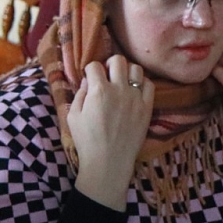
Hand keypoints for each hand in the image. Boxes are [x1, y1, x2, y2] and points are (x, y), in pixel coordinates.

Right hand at [67, 54, 152, 209]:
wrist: (108, 162)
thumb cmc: (86, 141)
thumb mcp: (73, 116)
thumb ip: (80, 94)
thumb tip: (88, 81)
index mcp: (98, 91)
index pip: (95, 65)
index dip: (90, 69)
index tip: (90, 77)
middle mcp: (118, 90)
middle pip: (118, 60)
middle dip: (110, 63)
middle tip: (107, 74)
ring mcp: (135, 98)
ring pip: (136, 69)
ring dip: (127, 71)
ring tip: (122, 81)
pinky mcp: (147, 108)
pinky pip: (149, 84)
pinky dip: (142, 83)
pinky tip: (135, 90)